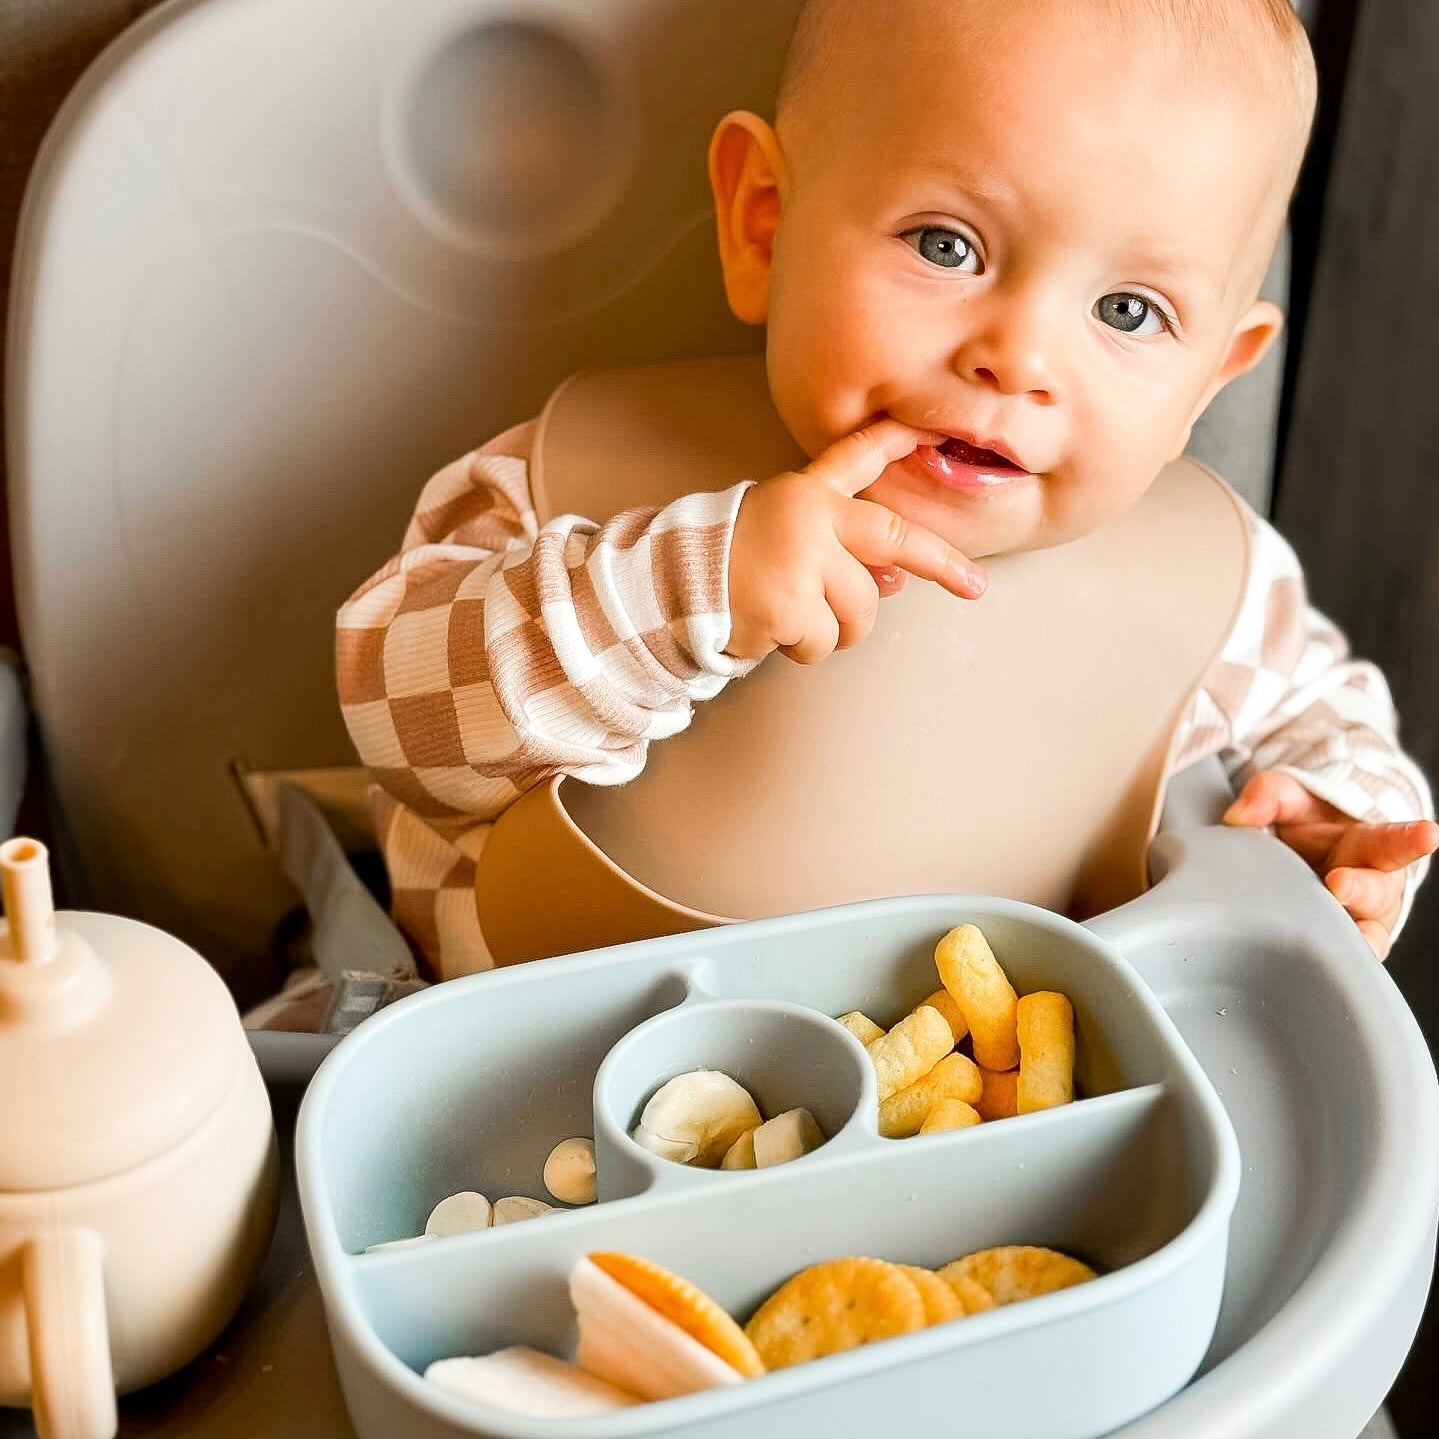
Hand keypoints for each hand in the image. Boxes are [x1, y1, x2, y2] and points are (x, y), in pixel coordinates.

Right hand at [727, 419, 986, 662]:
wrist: (666, 591)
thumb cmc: (727, 565)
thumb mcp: (779, 537)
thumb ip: (838, 549)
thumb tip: (894, 581)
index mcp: (804, 495)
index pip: (854, 459)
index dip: (895, 441)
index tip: (930, 428)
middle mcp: (809, 517)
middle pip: (893, 537)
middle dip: (941, 563)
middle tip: (974, 585)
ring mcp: (802, 559)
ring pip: (860, 610)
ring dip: (836, 630)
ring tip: (794, 619)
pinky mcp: (790, 603)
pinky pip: (824, 642)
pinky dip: (803, 649)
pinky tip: (771, 631)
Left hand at [1223, 770, 1438, 958]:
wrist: (1300, 854)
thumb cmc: (1305, 824)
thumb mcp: (1288, 797)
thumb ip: (1268, 796)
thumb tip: (1240, 814)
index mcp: (1368, 844)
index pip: (1394, 840)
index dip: (1411, 839)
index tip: (1428, 834)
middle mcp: (1373, 884)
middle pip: (1379, 893)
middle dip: (1362, 889)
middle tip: (1339, 882)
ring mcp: (1358, 918)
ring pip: (1368, 934)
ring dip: (1356, 935)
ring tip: (1346, 936)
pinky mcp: (1340, 944)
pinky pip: (1342, 959)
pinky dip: (1333, 961)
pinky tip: (1318, 965)